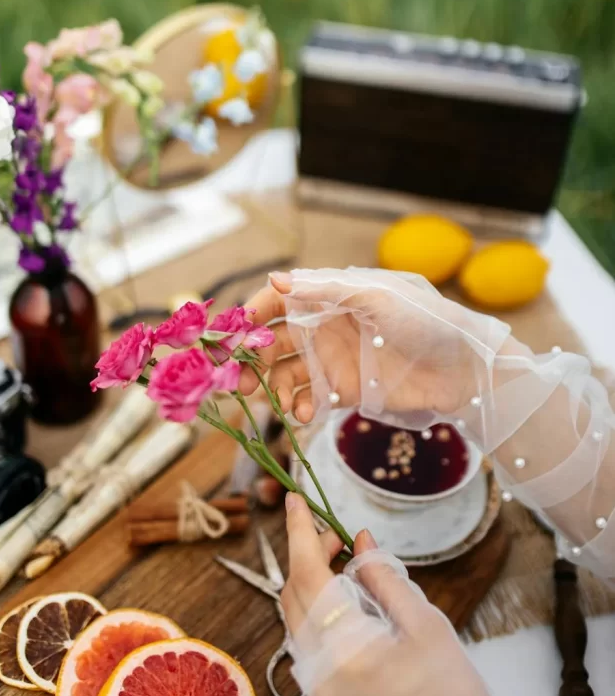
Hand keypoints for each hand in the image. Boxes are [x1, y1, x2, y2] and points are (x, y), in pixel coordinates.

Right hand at [241, 268, 511, 422]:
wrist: (465, 371)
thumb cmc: (426, 322)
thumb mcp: (377, 298)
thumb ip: (326, 291)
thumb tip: (275, 279)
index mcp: (329, 298)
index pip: (277, 302)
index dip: (250, 317)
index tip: (230, 338)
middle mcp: (324, 327)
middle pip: (272, 340)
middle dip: (250, 359)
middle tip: (235, 381)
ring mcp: (332, 361)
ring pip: (283, 372)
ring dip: (269, 387)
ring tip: (272, 403)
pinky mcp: (344, 392)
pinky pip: (307, 399)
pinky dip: (297, 408)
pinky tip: (302, 416)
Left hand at [282, 495, 504, 695]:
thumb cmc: (453, 691)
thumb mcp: (425, 623)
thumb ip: (384, 576)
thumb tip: (358, 538)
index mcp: (345, 651)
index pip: (307, 576)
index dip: (299, 532)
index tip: (294, 499)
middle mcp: (320, 674)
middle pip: (294, 596)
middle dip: (310, 556)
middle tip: (338, 536)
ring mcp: (318, 691)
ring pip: (297, 618)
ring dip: (313, 583)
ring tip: (345, 565)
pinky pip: (308, 642)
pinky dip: (320, 612)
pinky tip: (348, 602)